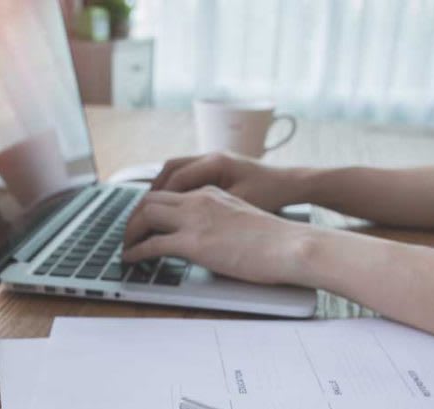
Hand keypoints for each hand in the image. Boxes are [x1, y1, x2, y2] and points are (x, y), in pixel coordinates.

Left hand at [122, 186, 314, 285]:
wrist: (291, 245)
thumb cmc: (276, 240)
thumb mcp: (243, 219)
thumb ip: (221, 221)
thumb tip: (213, 238)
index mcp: (212, 193)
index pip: (170, 193)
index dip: (151, 208)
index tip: (144, 221)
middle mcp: (199, 200)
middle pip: (150, 199)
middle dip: (134, 217)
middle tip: (128, 234)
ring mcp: (194, 220)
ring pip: (145, 216)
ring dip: (130, 232)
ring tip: (125, 247)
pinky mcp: (193, 243)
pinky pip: (151, 244)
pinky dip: (135, 252)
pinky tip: (130, 260)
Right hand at [151, 152, 300, 212]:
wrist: (294, 184)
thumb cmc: (272, 194)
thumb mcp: (240, 206)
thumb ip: (211, 213)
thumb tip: (181, 227)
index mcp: (216, 163)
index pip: (175, 179)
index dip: (158, 201)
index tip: (147, 218)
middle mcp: (211, 157)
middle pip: (169, 170)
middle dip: (152, 194)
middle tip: (140, 216)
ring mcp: (214, 160)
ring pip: (176, 171)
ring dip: (162, 190)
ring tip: (150, 212)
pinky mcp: (218, 169)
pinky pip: (188, 175)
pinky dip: (176, 190)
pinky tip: (173, 208)